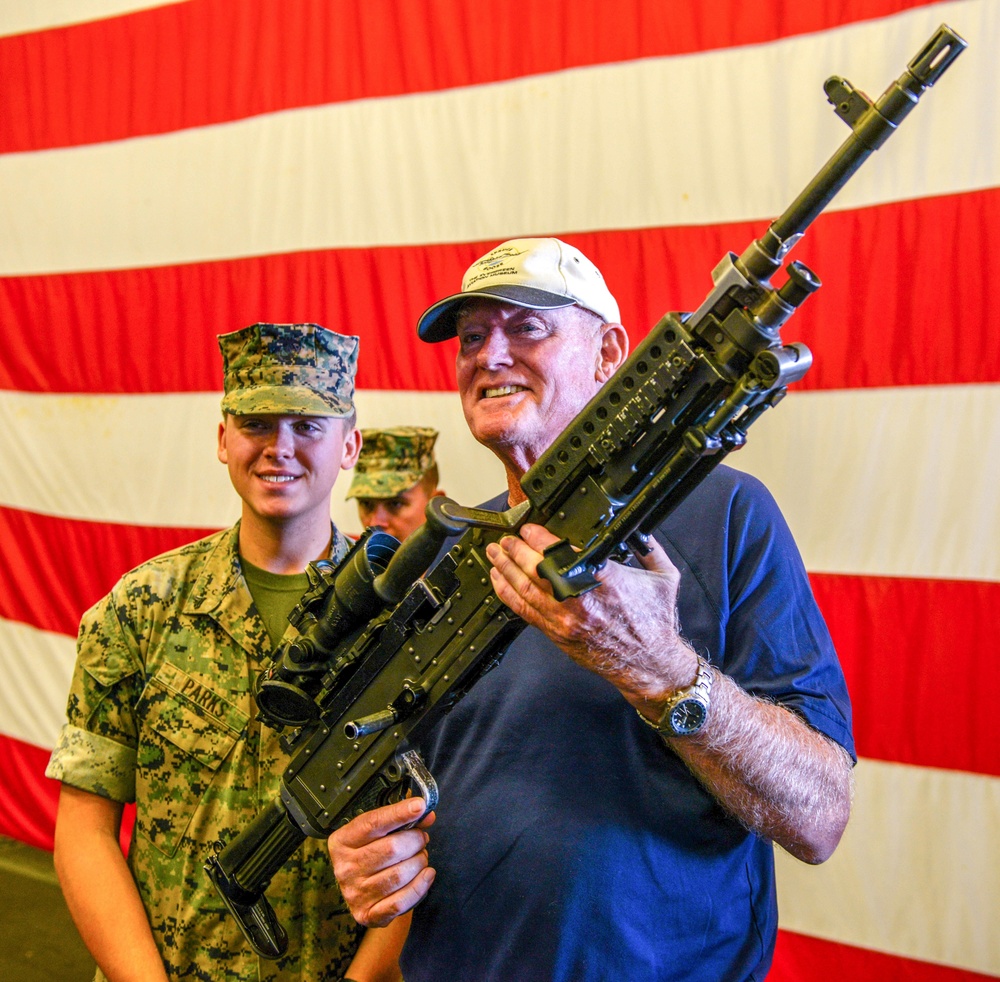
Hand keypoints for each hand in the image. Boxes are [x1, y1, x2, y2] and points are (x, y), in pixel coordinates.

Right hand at [328, 797, 435, 927]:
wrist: (363, 892)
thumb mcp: (379, 832)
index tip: (419, 806)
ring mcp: (355, 893)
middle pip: (391, 848)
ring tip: (420, 857)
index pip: (373, 823)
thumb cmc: (373, 854)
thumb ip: (401, 819)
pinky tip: (426, 874)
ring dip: (419, 862)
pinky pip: (400, 901)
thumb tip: (426, 815)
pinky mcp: (367, 914)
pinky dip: (420, 886)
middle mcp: (345, 868)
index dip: (399, 813)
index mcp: (342, 841)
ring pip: (399, 874)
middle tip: (421, 838)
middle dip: (415, 840)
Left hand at [485, 524, 698, 705]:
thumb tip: (639, 527)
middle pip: (536, 569)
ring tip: (495, 553)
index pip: (563, 552)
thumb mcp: (664, 577)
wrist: (650, 663)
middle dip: (516, 550)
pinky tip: (499, 581)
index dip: (539, 537)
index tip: (530, 528)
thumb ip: (649, 547)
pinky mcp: (558, 634)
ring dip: (505, 569)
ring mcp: (566, 619)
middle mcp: (581, 599)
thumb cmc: (655, 622)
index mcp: (606, 580)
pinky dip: (508, 594)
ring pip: (525, 589)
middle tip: (506, 538)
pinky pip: (525, 611)